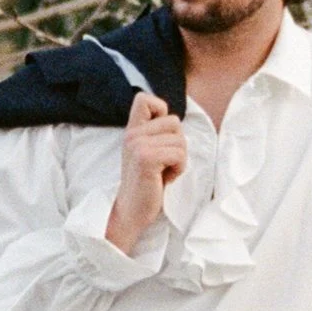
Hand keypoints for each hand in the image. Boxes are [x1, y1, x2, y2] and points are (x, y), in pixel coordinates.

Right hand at [105, 91, 186, 253]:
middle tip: (163, 163)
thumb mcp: (146, 152)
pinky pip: (179, 154)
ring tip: (163, 172)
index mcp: (132, 131)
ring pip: (180, 140)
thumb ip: (155, 133)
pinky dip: (178, 169)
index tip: (160, 134)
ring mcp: (137, 146)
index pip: (144, 99)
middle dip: (177, 144)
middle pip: (174, 121)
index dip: (160, 109)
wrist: (131, 211)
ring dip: (179, 159)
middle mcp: (132, 135)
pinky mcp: (146, 159)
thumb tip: (173, 117)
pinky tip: (164, 179)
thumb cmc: (146, 183)